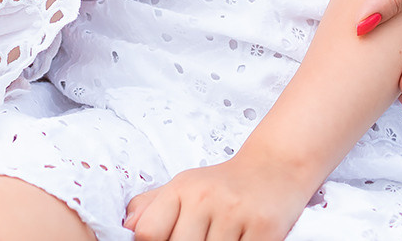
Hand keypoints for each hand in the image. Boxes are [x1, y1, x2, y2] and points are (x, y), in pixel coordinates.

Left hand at [123, 153, 313, 240]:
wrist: (274, 168)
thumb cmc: (224, 184)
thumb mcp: (184, 187)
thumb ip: (151, 207)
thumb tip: (126, 227)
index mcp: (181, 189)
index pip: (148, 233)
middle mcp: (205, 198)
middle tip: (199, 240)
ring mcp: (235, 213)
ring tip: (217, 239)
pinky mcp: (264, 228)